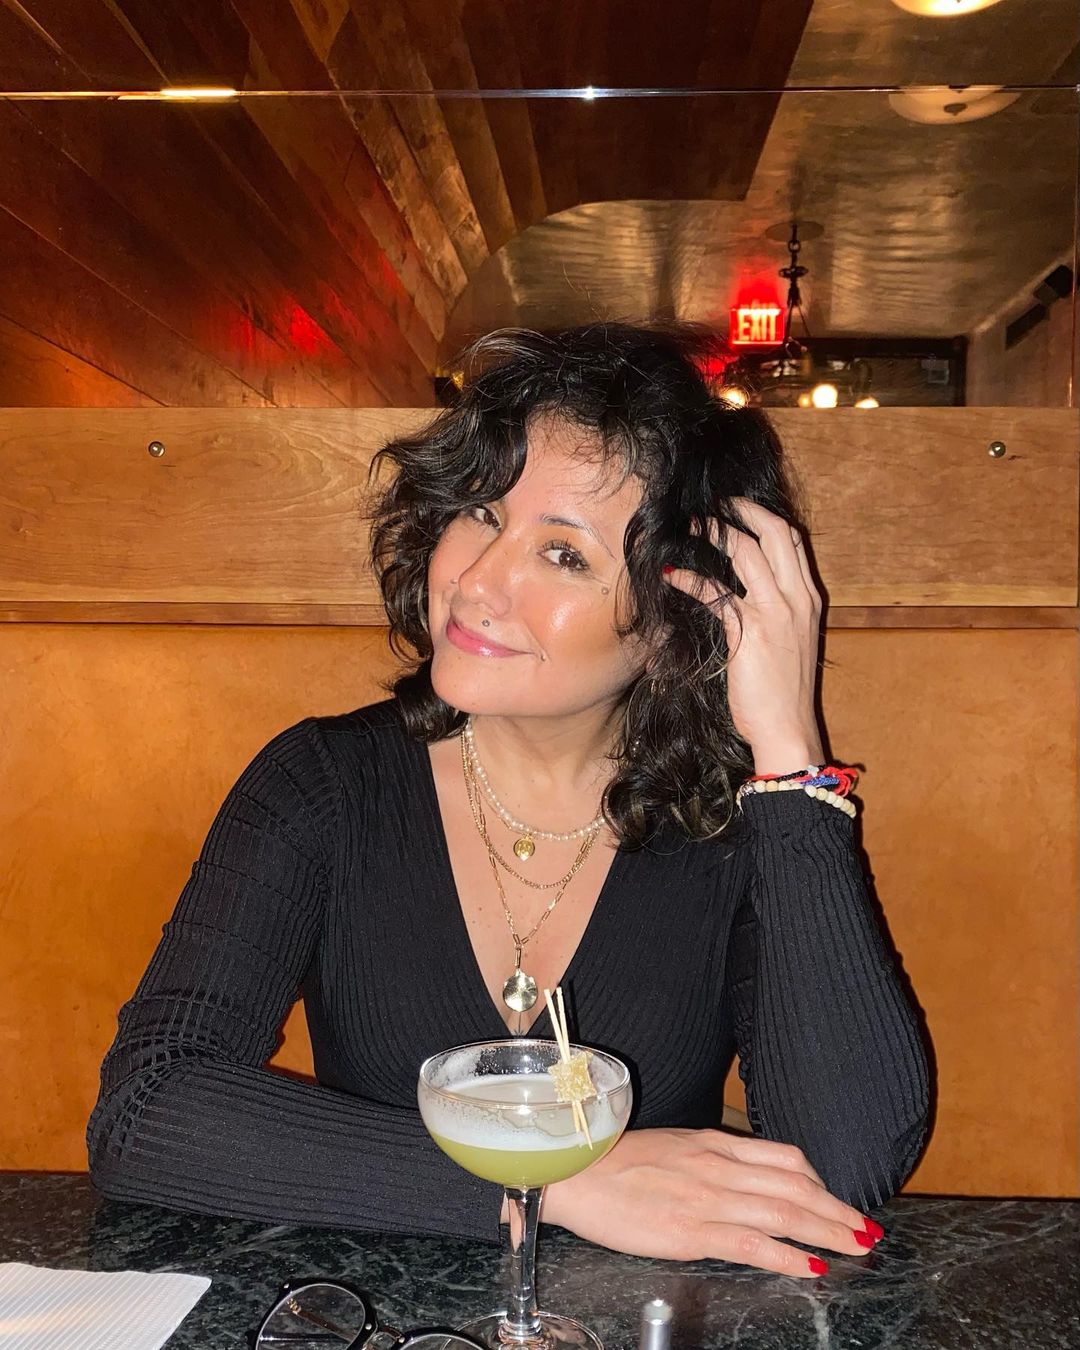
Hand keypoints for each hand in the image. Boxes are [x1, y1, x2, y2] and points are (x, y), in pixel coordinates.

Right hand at [541, 1127, 881, 1274]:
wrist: (571, 1170)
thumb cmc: (610, 1162)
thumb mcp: (667, 1147)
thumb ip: (705, 1160)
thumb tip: (736, 1178)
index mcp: (710, 1143)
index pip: (782, 1156)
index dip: (819, 1180)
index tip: (838, 1197)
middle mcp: (717, 1165)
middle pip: (794, 1186)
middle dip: (836, 1209)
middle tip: (867, 1229)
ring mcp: (707, 1196)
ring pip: (784, 1212)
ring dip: (827, 1231)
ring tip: (856, 1246)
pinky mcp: (692, 1229)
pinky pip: (752, 1242)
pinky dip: (787, 1254)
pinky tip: (809, 1267)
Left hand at [664, 497, 823, 773]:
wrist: (787, 728)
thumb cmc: (784, 691)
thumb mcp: (790, 642)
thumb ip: (777, 611)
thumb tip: (746, 592)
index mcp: (809, 599)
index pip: (794, 541)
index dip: (765, 517)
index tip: (740, 509)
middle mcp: (797, 599)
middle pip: (776, 533)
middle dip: (744, 510)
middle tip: (716, 504)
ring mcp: (776, 613)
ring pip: (747, 552)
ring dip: (715, 533)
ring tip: (692, 525)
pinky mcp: (749, 632)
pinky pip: (716, 593)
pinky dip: (690, 579)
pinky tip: (672, 575)